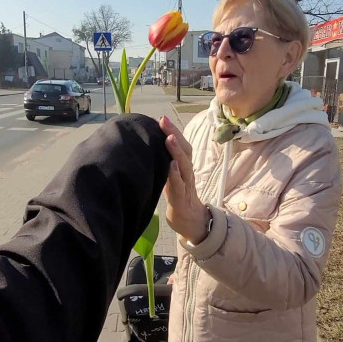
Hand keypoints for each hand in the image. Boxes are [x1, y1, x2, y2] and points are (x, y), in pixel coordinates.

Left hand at [159, 116, 210, 244]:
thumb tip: (150, 148)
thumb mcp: (171, 178)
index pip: (180, 145)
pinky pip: (180, 186)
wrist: (192, 224)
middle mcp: (187, 173)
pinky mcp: (182, 200)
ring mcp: (186, 186)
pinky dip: (176, 175)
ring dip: (177, 151)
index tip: (161, 118)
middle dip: (174, 134)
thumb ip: (164, 164)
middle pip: (184, 150)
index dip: (172, 131)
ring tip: (169, 138)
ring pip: (184, 165)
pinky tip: (171, 165)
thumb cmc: (179, 198)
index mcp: (183, 167)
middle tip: (164, 120)